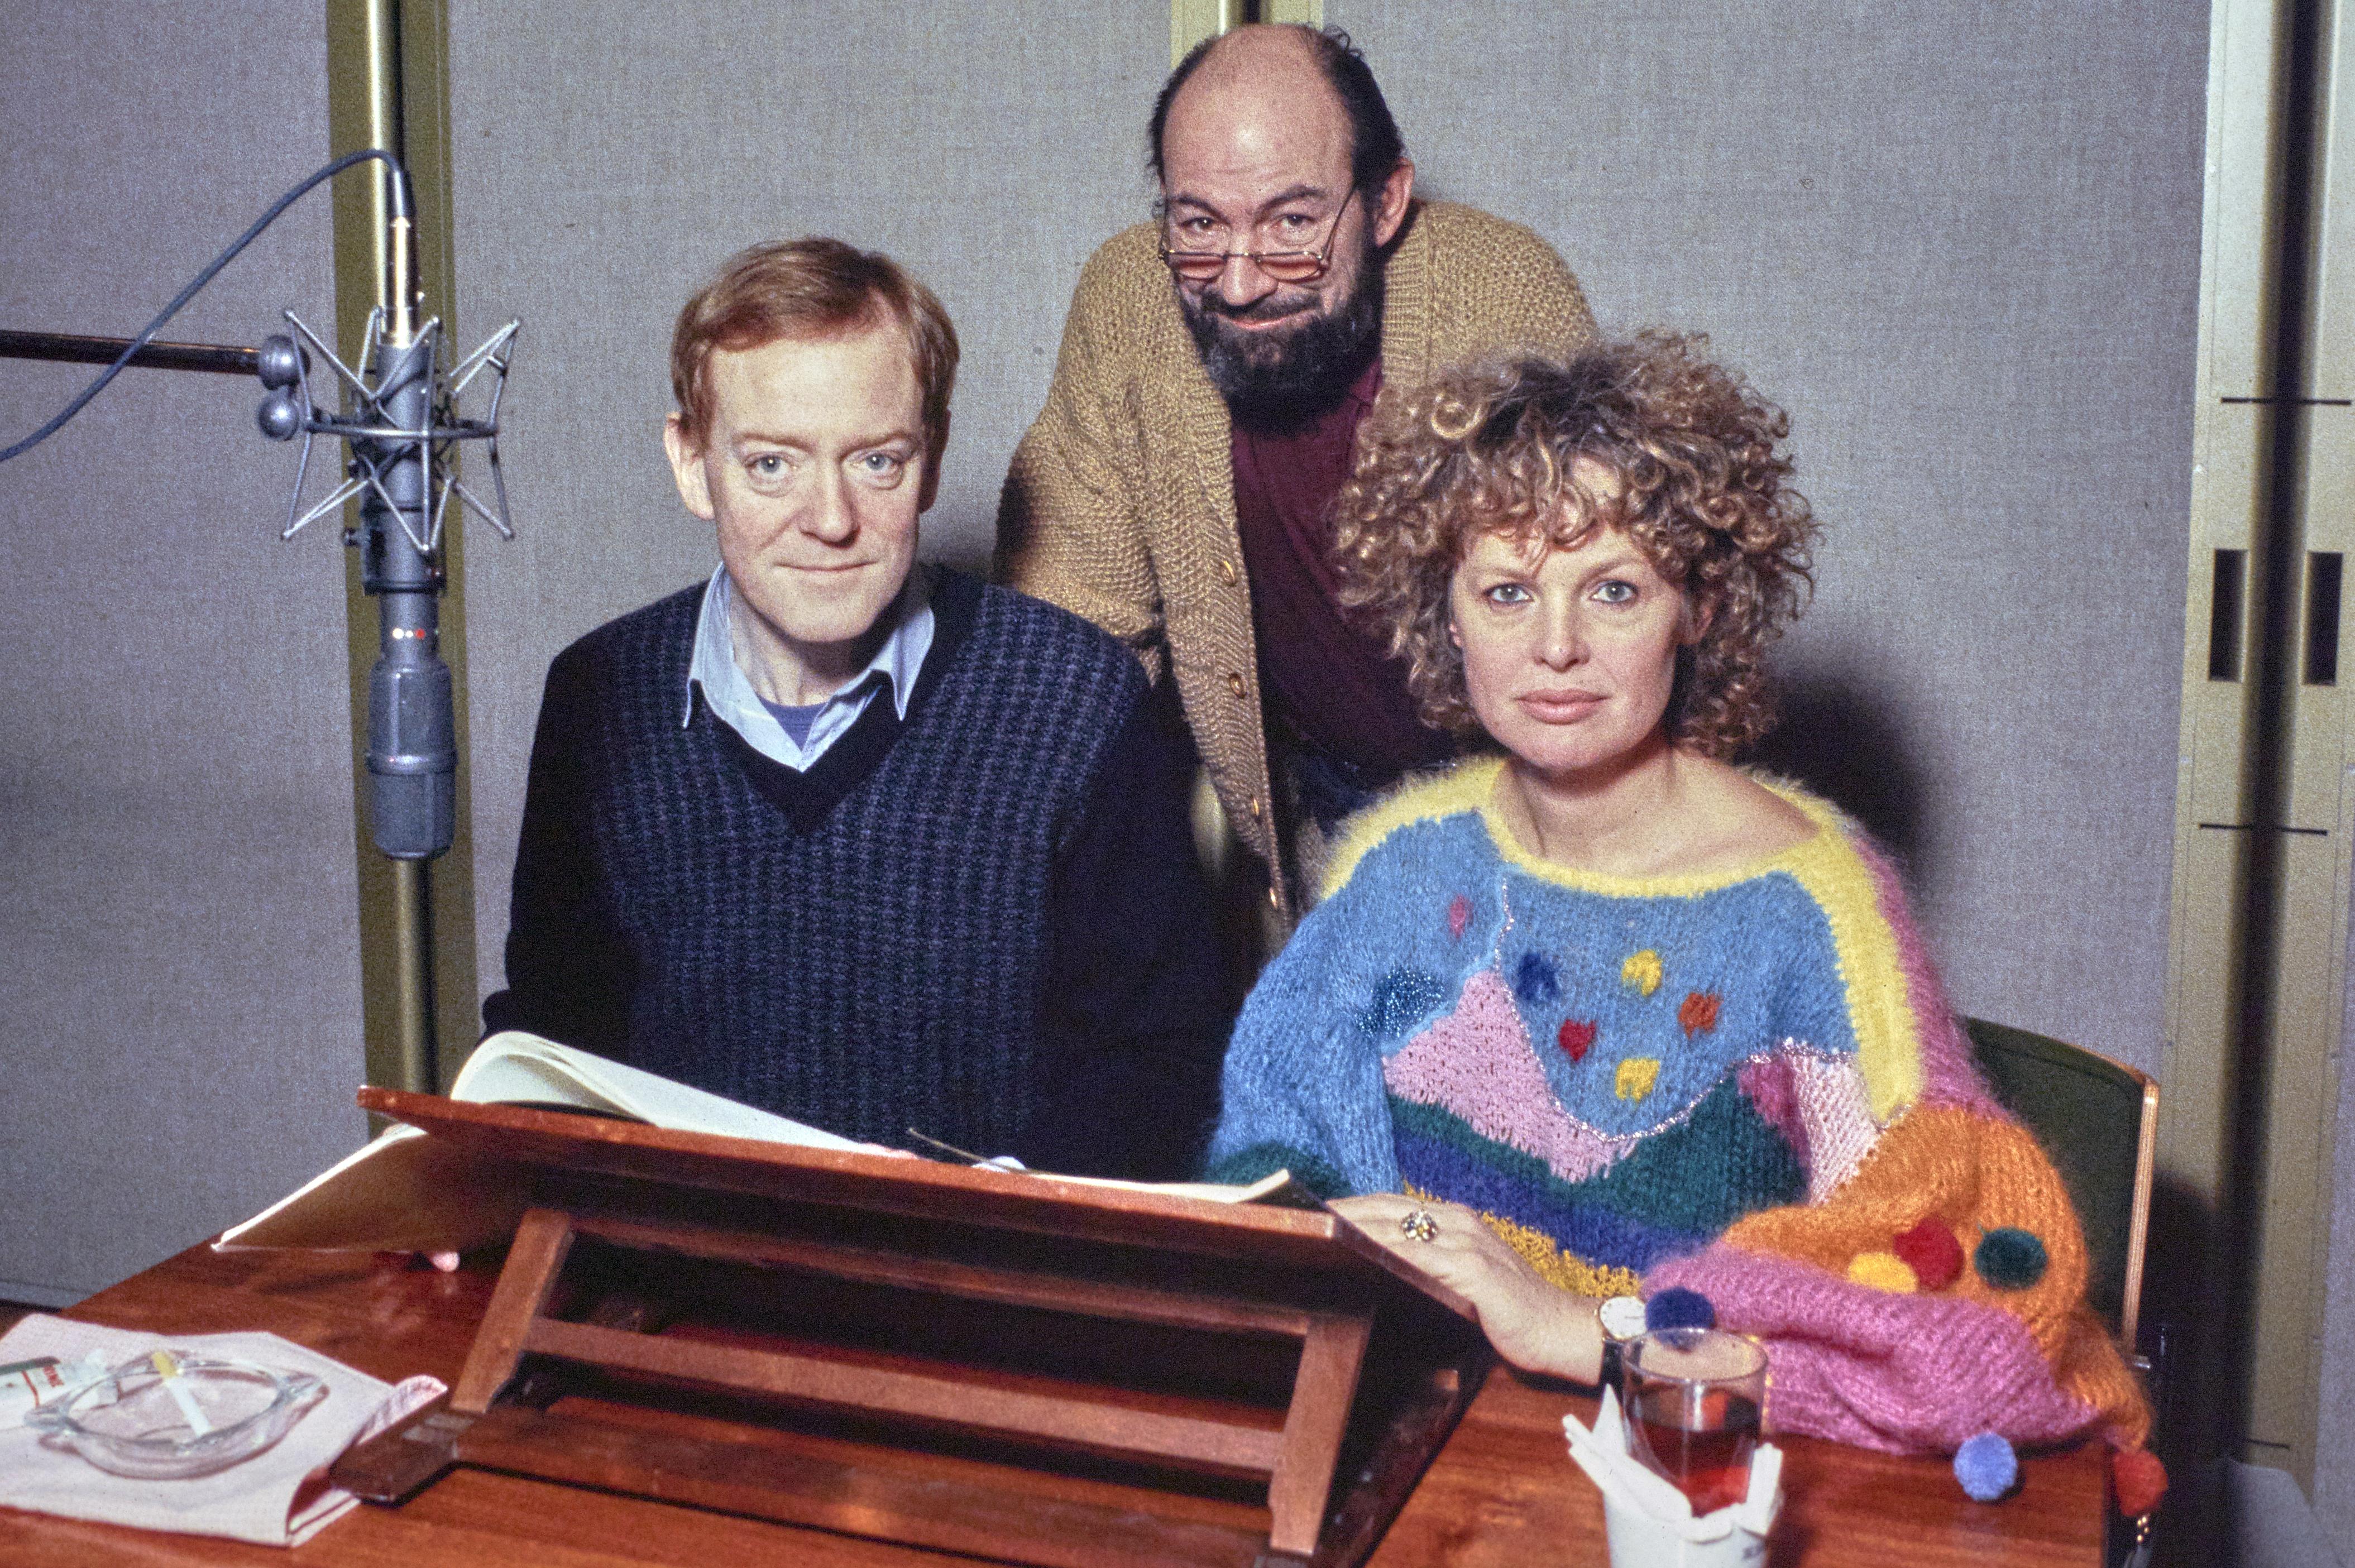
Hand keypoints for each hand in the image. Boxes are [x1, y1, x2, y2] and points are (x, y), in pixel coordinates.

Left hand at [1334, 1193, 1603, 1383]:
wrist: (1562, 1329)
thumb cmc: (1511, 1312)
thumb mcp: (1464, 1279)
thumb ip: (1429, 1266)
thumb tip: (1382, 1268)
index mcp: (1454, 1220)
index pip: (1390, 1204)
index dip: (1349, 1205)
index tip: (1311, 1210)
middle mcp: (1458, 1222)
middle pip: (1385, 1208)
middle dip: (1340, 1210)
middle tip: (1296, 1215)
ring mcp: (1466, 1243)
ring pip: (1396, 1228)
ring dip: (1352, 1229)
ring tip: (1315, 1233)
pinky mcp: (1473, 1269)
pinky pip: (1420, 1259)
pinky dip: (1386, 1255)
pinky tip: (1358, 1258)